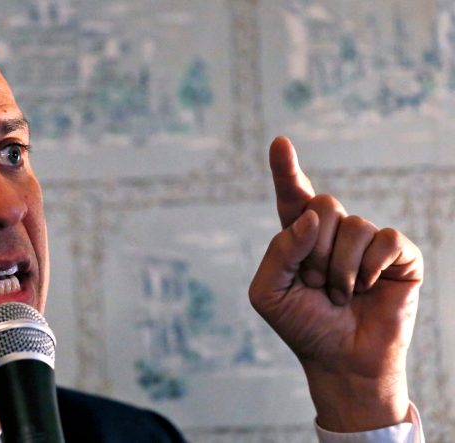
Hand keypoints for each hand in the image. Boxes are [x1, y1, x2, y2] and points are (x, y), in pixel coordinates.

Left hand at [249, 136, 422, 431]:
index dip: (286, 169)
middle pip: (324, 204)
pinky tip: (368, 288)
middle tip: (315, 284)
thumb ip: (279, 251)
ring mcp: (368, 242)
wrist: (340, 362)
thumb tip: (310, 217)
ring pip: (353, 226)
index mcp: (299, 237)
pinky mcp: (399, 256)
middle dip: (314, 250)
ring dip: (340, 269)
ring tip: (339, 295)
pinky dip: (370, 267)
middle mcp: (334, 233)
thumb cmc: (302, 326)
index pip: (292, 196)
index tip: (279, 143)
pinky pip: (386, 240)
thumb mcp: (269, 293)